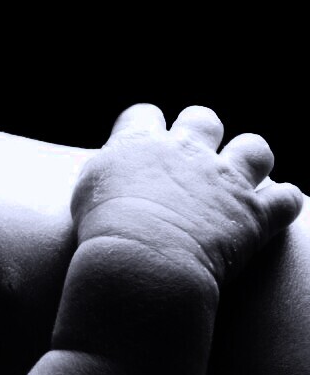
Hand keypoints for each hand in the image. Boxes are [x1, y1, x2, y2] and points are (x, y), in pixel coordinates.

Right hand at [71, 103, 303, 294]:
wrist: (142, 260)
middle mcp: (186, 151)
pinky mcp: (255, 213)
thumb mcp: (87, 193)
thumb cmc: (103, 232)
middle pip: (202, 119)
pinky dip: (286, 203)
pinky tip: (277, 210)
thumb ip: (104, 175)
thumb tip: (110, 175)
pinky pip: (287, 199)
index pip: (143, 114)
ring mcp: (225, 180)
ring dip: (250, 160)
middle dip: (201, 133)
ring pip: (254, 148)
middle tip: (194, 158)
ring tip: (243, 179)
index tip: (144, 144)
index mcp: (140, 143)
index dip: (145, 127)